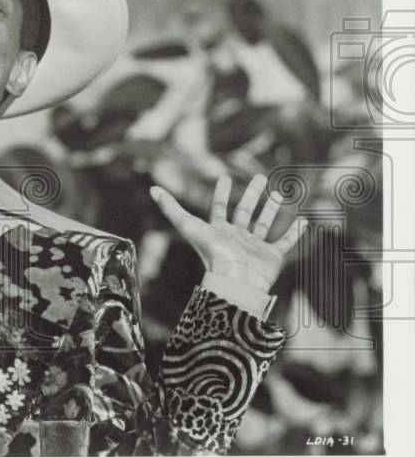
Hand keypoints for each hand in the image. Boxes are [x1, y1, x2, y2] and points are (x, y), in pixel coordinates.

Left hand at [150, 174, 306, 293]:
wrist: (235, 279)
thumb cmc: (211, 253)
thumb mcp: (187, 224)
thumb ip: (170, 207)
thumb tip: (153, 188)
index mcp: (218, 230)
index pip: (219, 207)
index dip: (221, 192)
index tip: (225, 177)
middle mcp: (236, 237)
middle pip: (245, 212)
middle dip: (252, 194)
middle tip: (260, 177)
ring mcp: (254, 247)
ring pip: (265, 224)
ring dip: (272, 209)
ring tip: (280, 193)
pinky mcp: (271, 257)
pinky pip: (285, 242)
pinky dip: (295, 233)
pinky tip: (302, 220)